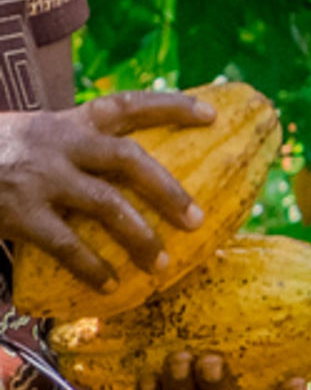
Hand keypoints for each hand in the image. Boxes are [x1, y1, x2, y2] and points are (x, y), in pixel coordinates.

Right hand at [0, 90, 213, 297]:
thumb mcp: (29, 135)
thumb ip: (70, 146)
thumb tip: (125, 172)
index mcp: (65, 122)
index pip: (126, 106)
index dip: (171, 107)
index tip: (212, 114)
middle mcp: (58, 144)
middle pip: (128, 159)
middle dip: (167, 189)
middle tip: (196, 219)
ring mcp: (39, 178)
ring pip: (106, 205)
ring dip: (139, 236)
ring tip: (160, 263)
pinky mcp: (19, 211)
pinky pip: (67, 244)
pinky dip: (93, 266)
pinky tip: (110, 284)